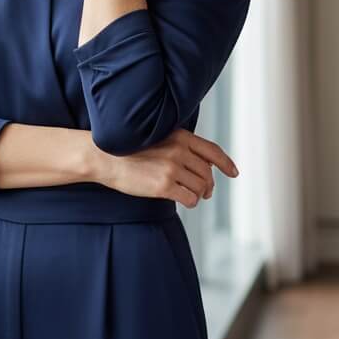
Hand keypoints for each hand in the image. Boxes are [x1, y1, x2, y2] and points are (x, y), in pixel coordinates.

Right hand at [94, 128, 238, 206]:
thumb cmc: (130, 149)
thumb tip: (205, 163)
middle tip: (206, 192)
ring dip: (200, 194)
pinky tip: (185, 201)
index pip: (213, 151)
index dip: (226, 163)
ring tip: (194, 196)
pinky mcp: (163, 186)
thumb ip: (181, 146)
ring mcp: (172, 168)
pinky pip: (189, 198)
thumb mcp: (159, 137)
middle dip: (209, 184)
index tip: (234, 173)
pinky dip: (191, 202)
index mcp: (181, 136)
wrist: (104, 157)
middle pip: (207, 172)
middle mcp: (179, 150)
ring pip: (200, 186)